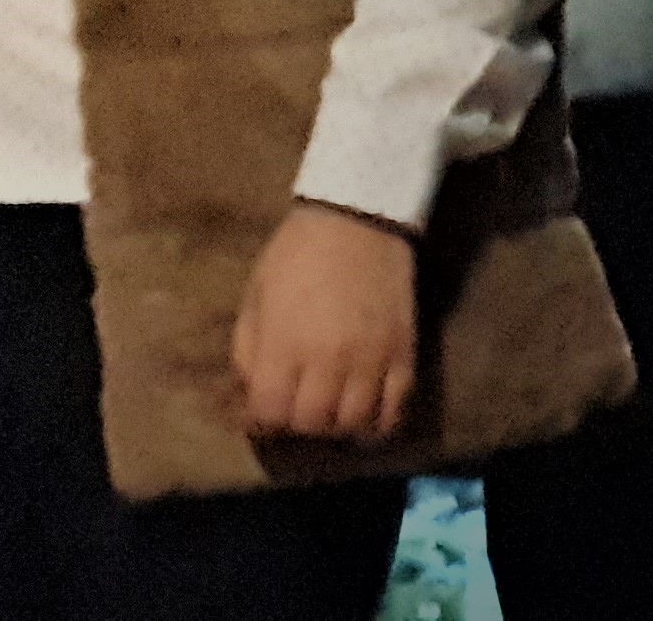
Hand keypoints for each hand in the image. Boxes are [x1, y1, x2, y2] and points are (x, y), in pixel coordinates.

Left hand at [234, 202, 419, 441]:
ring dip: (333, 429)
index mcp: (283, 342)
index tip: (259, 415)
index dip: (261, 421)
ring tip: (325, 414)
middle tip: (292, 412)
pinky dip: (375, 427)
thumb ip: (249, 348)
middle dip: (294, 425)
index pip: (270, 410)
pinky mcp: (404, 359)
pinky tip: (361, 419)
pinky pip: (393, 413)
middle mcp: (328, 359)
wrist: (356, 223)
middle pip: (310, 423)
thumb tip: (252, 393)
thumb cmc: (294, 256)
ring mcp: (370, 361)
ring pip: (352, 425)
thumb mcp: (254, 296)